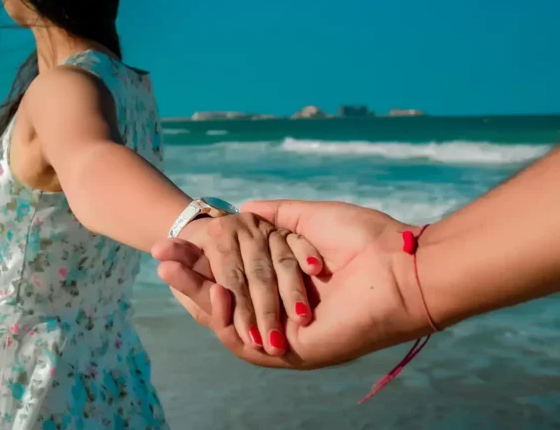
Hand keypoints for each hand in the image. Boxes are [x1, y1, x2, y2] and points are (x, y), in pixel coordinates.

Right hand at [154, 200, 429, 368]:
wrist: (402, 266)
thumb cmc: (366, 240)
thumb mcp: (307, 219)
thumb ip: (274, 215)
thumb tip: (241, 208)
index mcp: (286, 286)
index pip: (233, 278)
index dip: (200, 262)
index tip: (172, 243)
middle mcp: (284, 313)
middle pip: (224, 301)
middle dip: (187, 281)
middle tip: (158, 258)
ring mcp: (288, 335)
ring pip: (229, 324)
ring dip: (196, 298)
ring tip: (169, 271)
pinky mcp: (295, 352)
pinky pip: (247, 343)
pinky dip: (223, 321)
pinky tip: (209, 293)